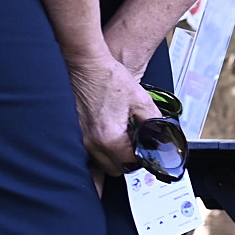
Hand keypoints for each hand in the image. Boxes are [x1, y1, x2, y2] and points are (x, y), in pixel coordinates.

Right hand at [69, 51, 152, 178]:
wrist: (85, 64)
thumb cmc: (108, 77)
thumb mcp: (140, 99)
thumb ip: (155, 122)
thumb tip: (163, 137)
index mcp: (109, 136)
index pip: (129, 163)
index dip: (141, 159)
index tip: (145, 150)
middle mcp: (90, 142)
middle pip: (113, 169)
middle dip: (126, 161)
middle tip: (133, 146)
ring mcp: (78, 139)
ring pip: (98, 164)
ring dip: (111, 158)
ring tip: (120, 140)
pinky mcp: (72, 133)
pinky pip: (87, 153)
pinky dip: (98, 151)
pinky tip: (105, 138)